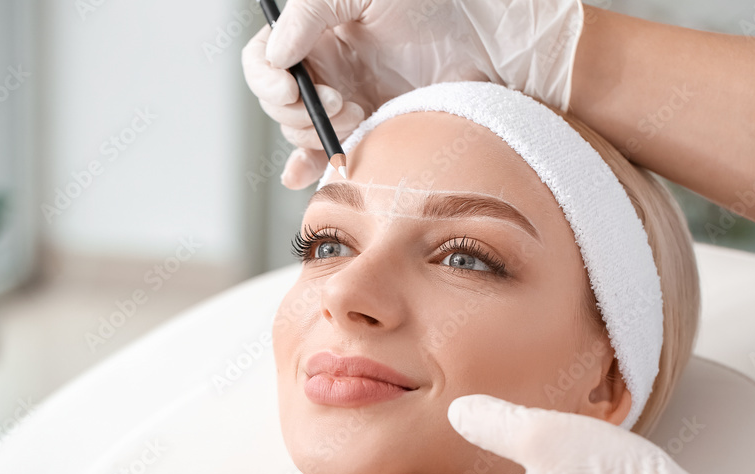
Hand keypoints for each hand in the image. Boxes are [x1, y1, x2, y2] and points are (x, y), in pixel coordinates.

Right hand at [242, 0, 585, 188]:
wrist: (490, 39)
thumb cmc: (436, 0)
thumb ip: (311, 13)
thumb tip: (277, 56)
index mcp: (317, 29)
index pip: (264, 57)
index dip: (268, 79)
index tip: (293, 91)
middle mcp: (327, 65)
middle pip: (279, 101)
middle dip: (299, 112)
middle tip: (345, 106)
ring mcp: (347, 98)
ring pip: (300, 131)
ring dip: (315, 136)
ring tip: (357, 120)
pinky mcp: (370, 128)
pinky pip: (325, 153)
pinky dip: (309, 166)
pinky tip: (302, 175)